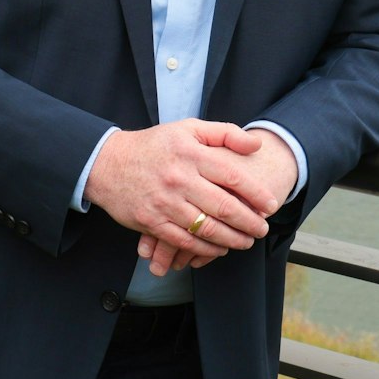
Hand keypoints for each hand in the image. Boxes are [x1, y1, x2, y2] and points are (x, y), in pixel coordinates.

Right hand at [134, 127, 297, 273]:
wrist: (107, 164)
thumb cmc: (153, 145)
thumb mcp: (187, 129)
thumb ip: (224, 133)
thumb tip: (256, 143)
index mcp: (190, 154)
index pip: (232, 175)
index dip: (256, 193)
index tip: (271, 205)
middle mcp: (179, 179)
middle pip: (224, 207)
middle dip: (250, 222)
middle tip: (262, 229)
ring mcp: (165, 203)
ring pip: (208, 228)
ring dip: (232, 239)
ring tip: (246, 241)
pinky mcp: (152, 222)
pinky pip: (186, 242)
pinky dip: (206, 249)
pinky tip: (219, 249)